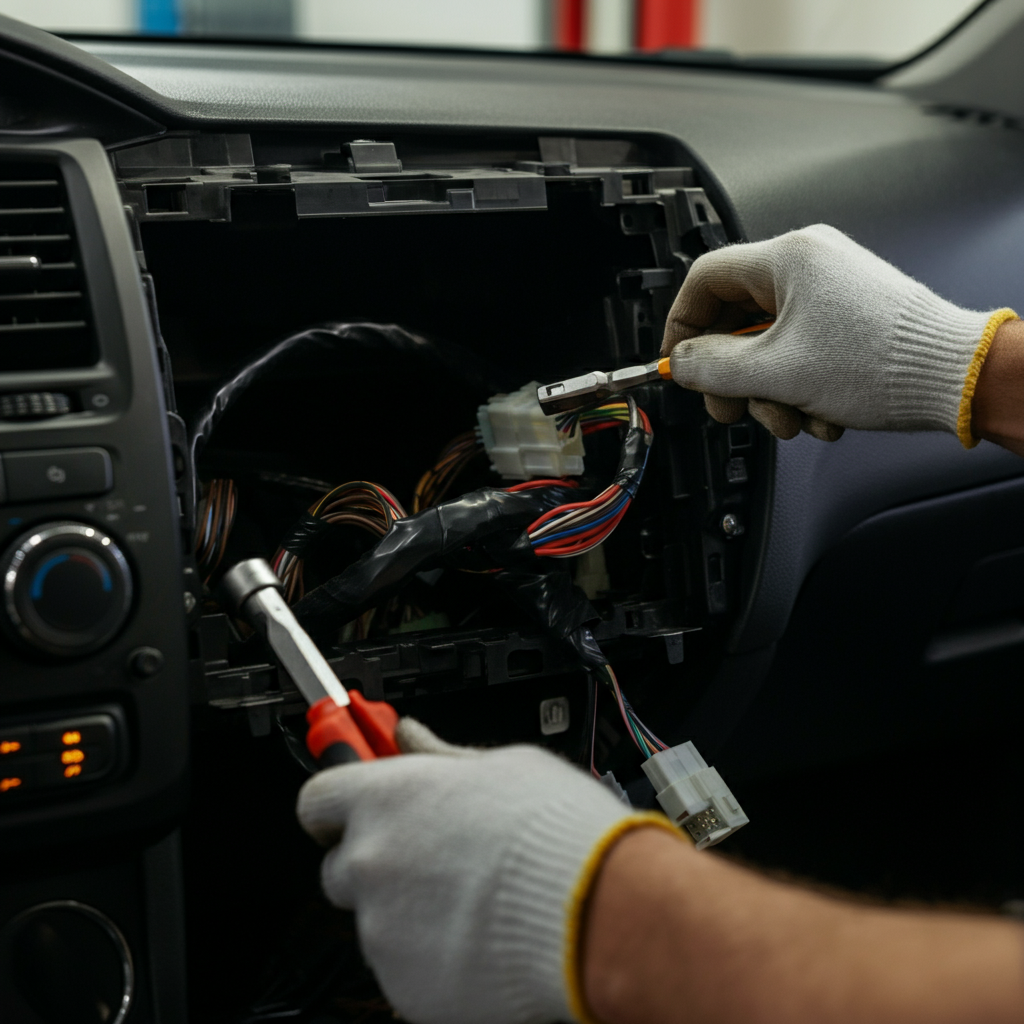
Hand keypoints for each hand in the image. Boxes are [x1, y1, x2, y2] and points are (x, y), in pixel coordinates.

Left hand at [296, 719, 673, 1023]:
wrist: (600, 914)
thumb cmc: (559, 834)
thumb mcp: (505, 765)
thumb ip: (441, 756)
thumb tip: (410, 736)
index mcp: (388, 799)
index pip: (318, 799)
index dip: (339, 806)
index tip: (354, 811)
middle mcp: (373, 863)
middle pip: (343, 865)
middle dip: (380, 863)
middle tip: (436, 861)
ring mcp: (384, 931)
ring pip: (377, 920)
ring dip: (409, 912)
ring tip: (475, 901)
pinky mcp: (405, 988)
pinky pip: (403, 968)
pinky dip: (430, 957)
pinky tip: (480, 937)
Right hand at [662, 224, 1014, 444]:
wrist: (954, 378)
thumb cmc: (881, 362)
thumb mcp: (774, 373)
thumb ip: (711, 368)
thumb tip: (681, 364)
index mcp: (788, 258)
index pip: (704, 280)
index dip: (681, 327)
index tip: (679, 365)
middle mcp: (810, 266)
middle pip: (735, 320)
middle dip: (732, 376)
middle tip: (730, 407)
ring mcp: (831, 291)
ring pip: (767, 344)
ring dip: (768, 391)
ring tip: (791, 418)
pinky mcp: (848, 318)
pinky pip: (799, 351)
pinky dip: (798, 387)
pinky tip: (817, 413)